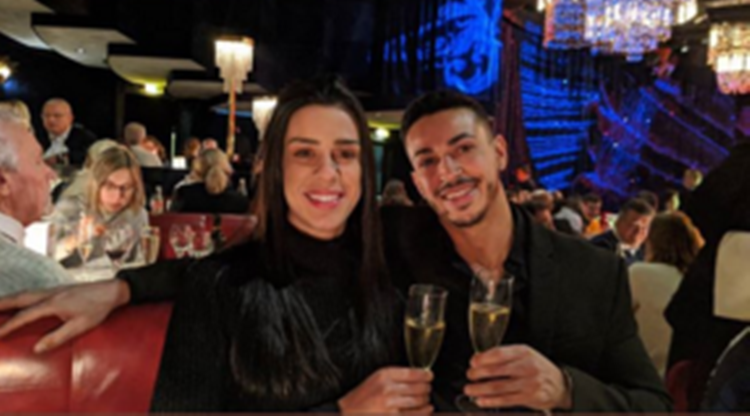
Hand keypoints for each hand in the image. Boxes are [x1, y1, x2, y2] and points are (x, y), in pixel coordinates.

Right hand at [0, 280, 130, 352]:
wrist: (111, 290)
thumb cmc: (98, 309)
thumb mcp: (81, 326)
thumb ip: (58, 337)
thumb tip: (37, 349)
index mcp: (53, 303)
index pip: (24, 316)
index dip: (8, 326)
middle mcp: (49, 294)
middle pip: (19, 298)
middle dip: (0, 305)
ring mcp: (53, 290)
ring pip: (24, 294)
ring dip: (8, 299)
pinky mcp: (57, 289)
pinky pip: (32, 293)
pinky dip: (19, 297)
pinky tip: (17, 301)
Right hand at [338, 367, 433, 413]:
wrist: (349, 412)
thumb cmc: (362, 398)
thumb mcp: (376, 379)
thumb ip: (395, 376)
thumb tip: (419, 376)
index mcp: (384, 375)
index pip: (413, 372)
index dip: (425, 375)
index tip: (429, 376)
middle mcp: (388, 388)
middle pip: (419, 386)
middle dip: (426, 388)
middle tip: (427, 388)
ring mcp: (391, 405)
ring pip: (419, 400)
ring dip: (426, 400)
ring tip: (426, 399)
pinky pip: (416, 414)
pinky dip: (425, 411)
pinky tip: (427, 409)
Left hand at [464, 345, 571, 410]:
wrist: (560, 384)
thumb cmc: (537, 368)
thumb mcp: (524, 355)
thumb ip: (503, 356)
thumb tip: (479, 358)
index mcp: (523, 352)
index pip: (499, 353)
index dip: (483, 358)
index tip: (473, 362)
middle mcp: (527, 366)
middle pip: (496, 370)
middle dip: (478, 374)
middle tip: (470, 375)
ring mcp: (529, 382)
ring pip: (499, 387)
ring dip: (480, 389)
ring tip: (470, 389)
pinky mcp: (530, 397)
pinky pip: (506, 400)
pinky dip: (491, 401)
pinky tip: (482, 401)